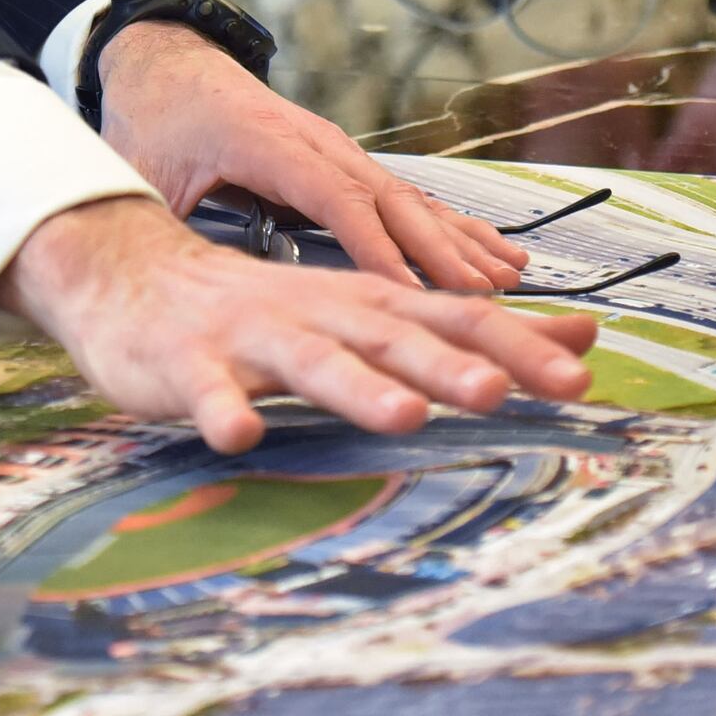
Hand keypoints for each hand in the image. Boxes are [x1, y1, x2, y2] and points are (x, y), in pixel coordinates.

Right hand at [0, 194, 598, 451]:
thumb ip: (468, 331)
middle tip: (503, 393)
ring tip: (405, 417)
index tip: (581, 378)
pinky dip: (225, 411)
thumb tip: (582, 338)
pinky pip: (208, 392)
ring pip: (310, 360)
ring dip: (357, 387)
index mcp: (367, 305)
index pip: (455, 321)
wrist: (133, 279)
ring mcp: (250, 338)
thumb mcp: (372, 312)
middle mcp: (319, 313)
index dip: (516, 347)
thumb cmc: (268, 312)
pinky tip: (242, 437)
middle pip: (392, 335)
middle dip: (447, 366)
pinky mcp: (187, 366)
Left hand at [94, 22, 527, 290]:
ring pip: (408, 199)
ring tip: (510, 280)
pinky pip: (404, 198)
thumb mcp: (143, 171)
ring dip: (460, 241)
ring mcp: (336, 150)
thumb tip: (170, 284)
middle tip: (482, 302)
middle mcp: (316, 144)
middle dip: (439, 253)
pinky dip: (451, 227)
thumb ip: (160, 220)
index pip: (334, 200)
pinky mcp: (343, 162)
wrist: (165, 62)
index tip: (410, 297)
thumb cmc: (152, 121)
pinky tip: (493, 255)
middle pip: (389, 200)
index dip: (375, 250)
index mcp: (268, 144)